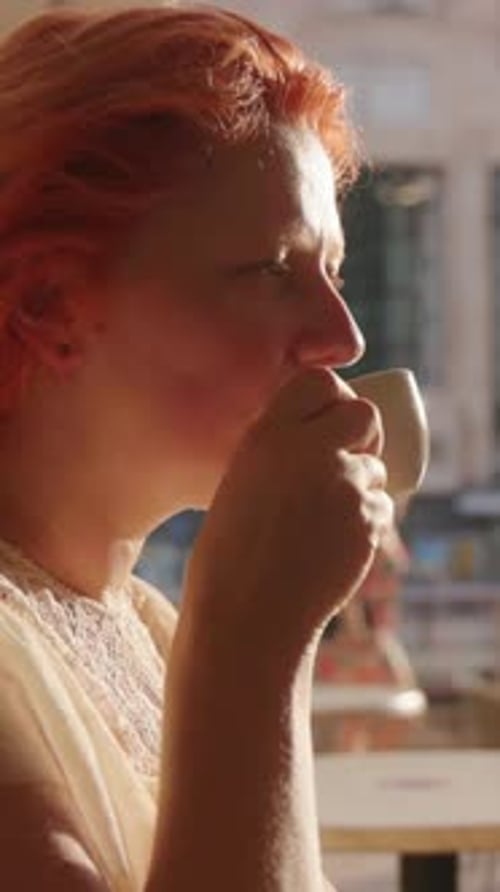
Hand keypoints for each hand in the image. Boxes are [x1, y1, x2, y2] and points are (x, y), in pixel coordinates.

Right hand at [184, 368, 393, 667]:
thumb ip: (279, 451)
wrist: (247, 613)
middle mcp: (311, 452)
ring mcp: (345, 487)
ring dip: (360, 485)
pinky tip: (333, 544)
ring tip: (322, 521)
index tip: (326, 421)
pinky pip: (381, 506)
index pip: (319, 382)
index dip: (331, 399)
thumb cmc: (231, 554)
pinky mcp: (368, 522)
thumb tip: (322, 434)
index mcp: (268, 437)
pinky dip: (365, 521)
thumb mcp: (240, 482)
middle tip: (342, 461)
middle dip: (361, 434)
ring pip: (375, 468)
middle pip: (365, 414)